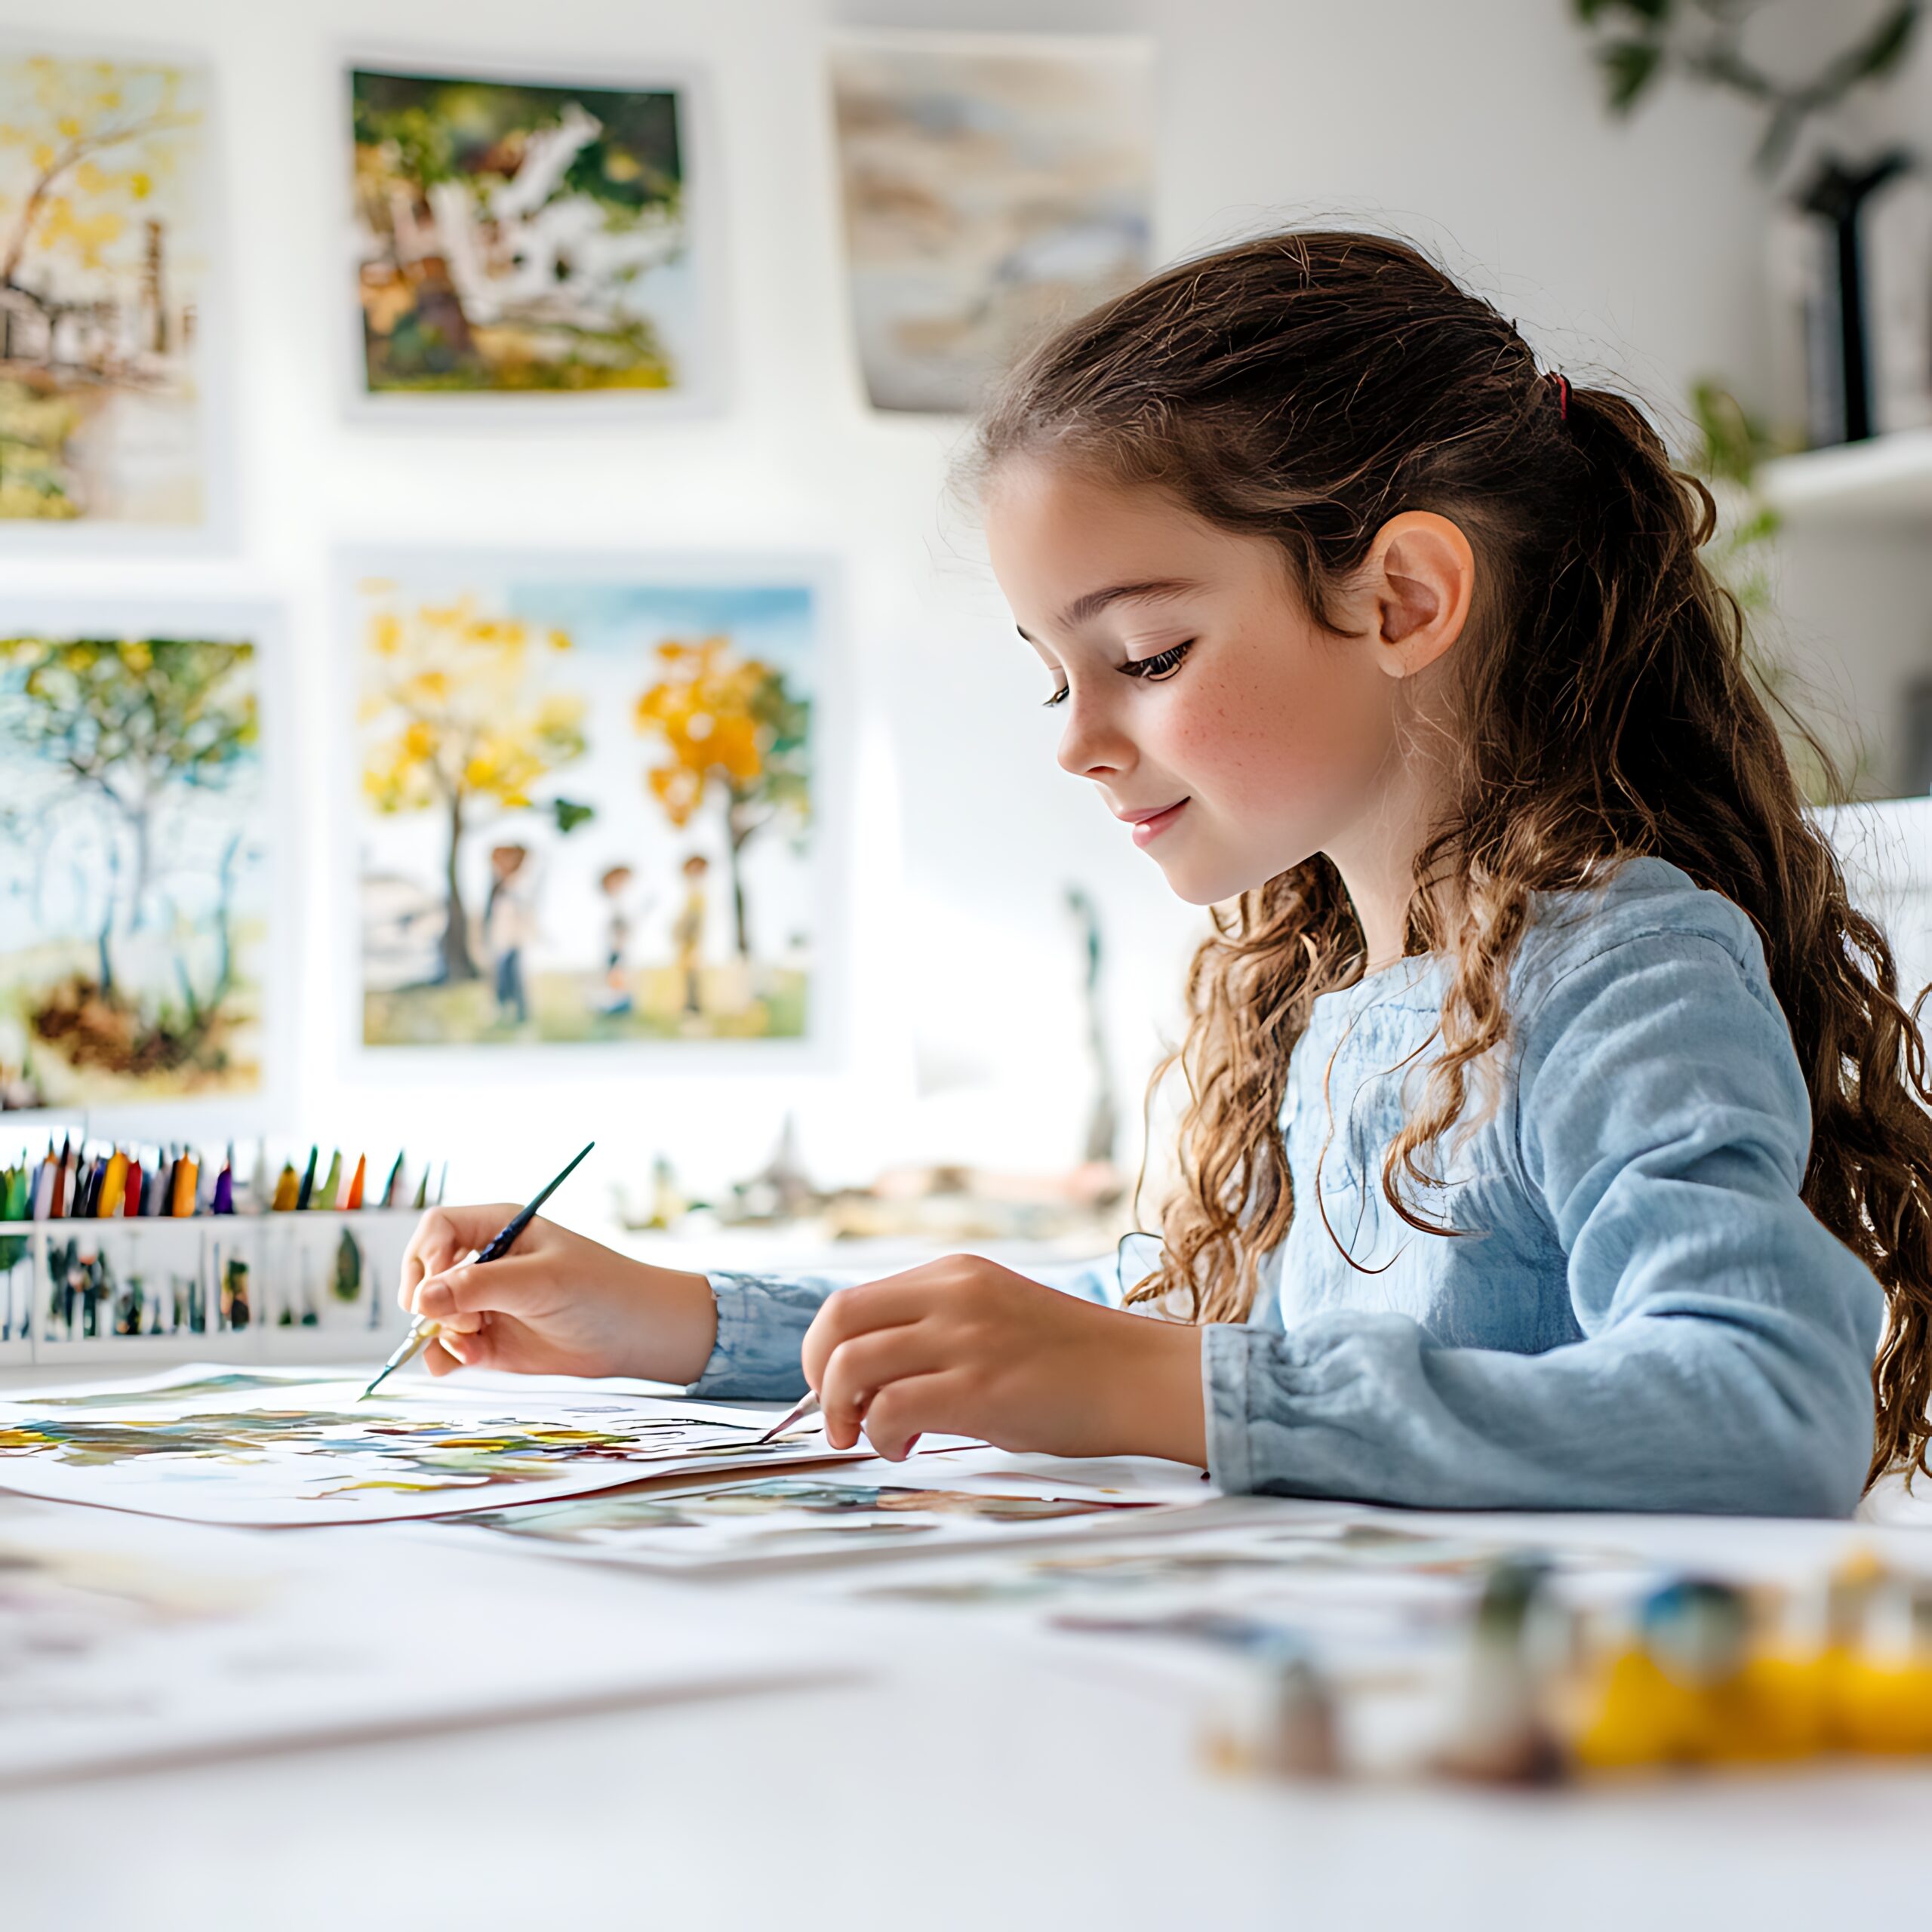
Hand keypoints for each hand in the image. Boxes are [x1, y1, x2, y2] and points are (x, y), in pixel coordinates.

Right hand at [398, 1205, 716, 1383]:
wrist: (635, 1335)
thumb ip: (479, 1287)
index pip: (437, 1229)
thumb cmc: (600, 1290)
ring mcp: (485, 1302)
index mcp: (500, 1227)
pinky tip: (461, 1362)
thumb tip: (421, 1299)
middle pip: (425, 1272)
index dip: (425, 1257)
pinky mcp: (488, 1339)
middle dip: (430, 1300)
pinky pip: (446, 1347)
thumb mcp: (540, 1281)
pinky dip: (444, 1356)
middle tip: (458, 1322)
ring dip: (440, 1333)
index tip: (432, 1290)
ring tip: (472, 1345)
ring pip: (433, 1314)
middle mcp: (486, 1262)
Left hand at [798, 1254, 1205, 1465]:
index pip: (852, 1300)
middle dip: (818, 1374)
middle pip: (837, 1321)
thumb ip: (936, 1333)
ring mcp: (966, 1338)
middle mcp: (953, 1294)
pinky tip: (904, 1448)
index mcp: (955, 1273)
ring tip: (870, 1437)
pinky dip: (880, 1436)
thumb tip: (867, 1382)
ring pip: (852, 1365)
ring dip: (843, 1412)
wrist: (1142, 1378)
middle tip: (837, 1416)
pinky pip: (891, 1409)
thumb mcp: (995, 1319)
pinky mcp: (979, 1388)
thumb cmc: (1074, 1363)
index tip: (836, 1388)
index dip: (826, 1349)